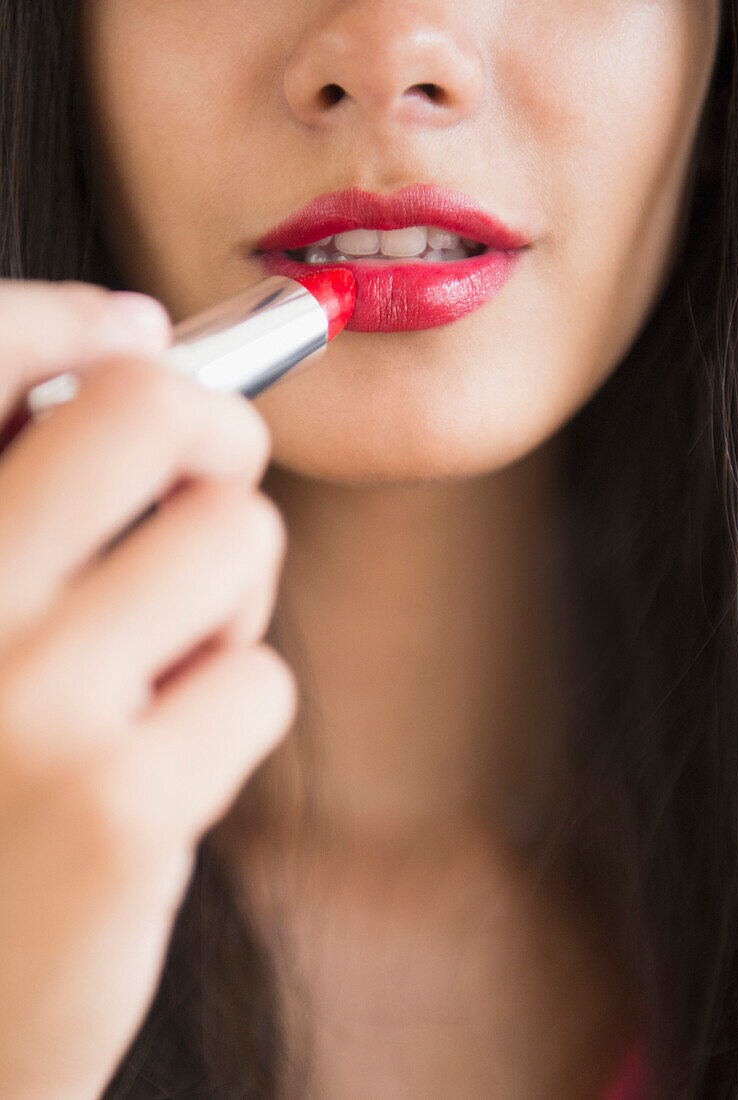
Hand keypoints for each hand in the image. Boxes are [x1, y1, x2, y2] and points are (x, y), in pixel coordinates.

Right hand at [0, 279, 296, 1099]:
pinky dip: (228, 712)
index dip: (77, 323)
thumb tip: (133, 345)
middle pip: (156, 412)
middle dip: (213, 438)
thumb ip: (23, 508)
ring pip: (237, 541)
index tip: (136, 336)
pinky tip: (157, 770)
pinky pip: (258, 678)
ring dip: (227, 599)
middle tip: (207, 484)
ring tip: (162, 664)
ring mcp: (24, 701)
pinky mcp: (117, 809)